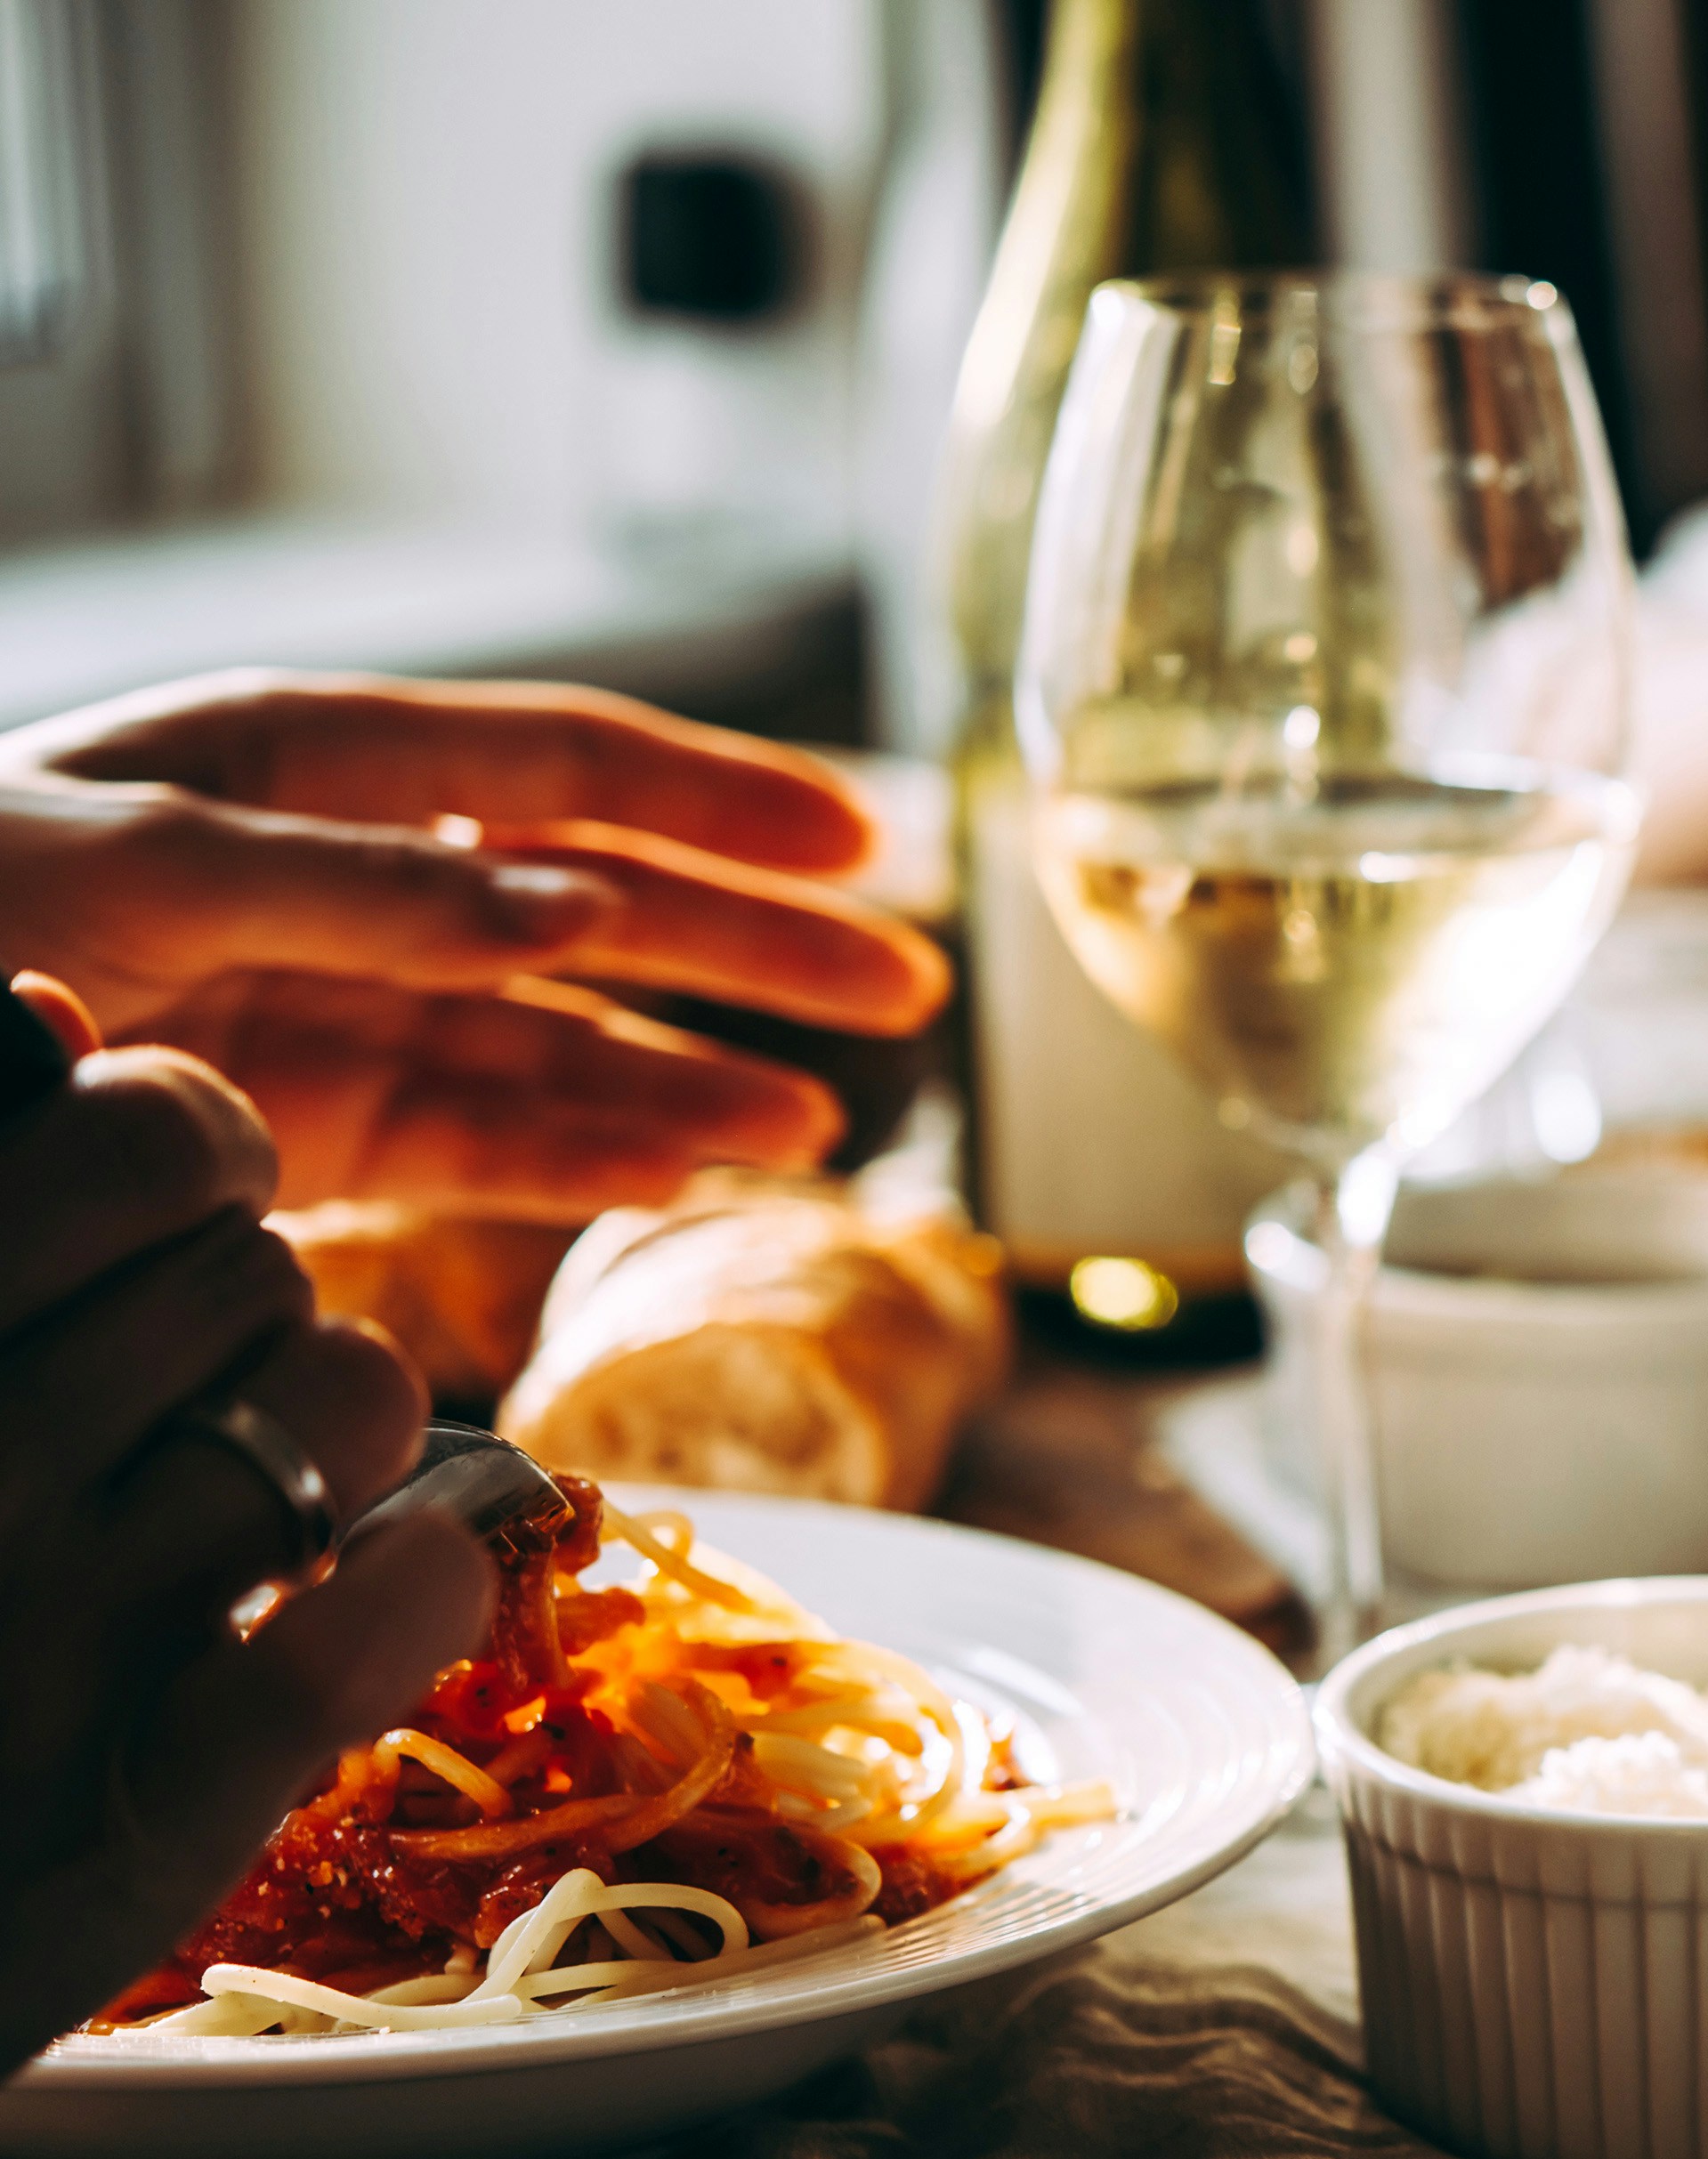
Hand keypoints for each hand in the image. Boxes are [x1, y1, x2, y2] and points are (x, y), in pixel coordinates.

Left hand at [0, 672, 950, 1216]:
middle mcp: (348, 882)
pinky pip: (487, 1147)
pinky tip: (693, 1174)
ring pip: (565, 1040)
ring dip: (696, 1077)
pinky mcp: (311, 1134)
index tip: (859, 843)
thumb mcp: (130, 866)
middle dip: (755, 950)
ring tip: (818, 1127)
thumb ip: (358, 883)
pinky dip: (590, 1163)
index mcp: (305, 764)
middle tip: (906, 992)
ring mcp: (336, 1011)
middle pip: (600, 907)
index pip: (558, 768)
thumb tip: (574, 907)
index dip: (718, 801)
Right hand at [0, 978, 491, 2064]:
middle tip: (186, 1377)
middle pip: (259, 1263)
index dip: (196, 1139)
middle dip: (250, 1296)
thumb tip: (49, 1012)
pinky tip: (383, 1580)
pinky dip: (424, 1571)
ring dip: (335, 1429)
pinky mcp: (156, 1800)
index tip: (177, 1191)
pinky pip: (391, 1601)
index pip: (136, 1134)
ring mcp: (50, 1635)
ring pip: (352, 1396)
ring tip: (238, 1496)